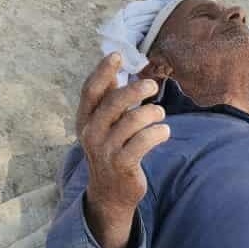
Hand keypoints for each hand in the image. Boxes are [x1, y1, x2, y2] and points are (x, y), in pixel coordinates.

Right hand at [76, 53, 168, 247]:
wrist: (111, 192)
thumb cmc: (111, 150)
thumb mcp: (104, 125)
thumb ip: (108, 99)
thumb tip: (116, 67)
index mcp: (85, 119)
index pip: (91, 91)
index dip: (103, 71)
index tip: (117, 55)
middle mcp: (91, 133)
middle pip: (113, 103)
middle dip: (135, 90)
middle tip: (152, 85)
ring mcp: (105, 150)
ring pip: (132, 121)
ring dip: (152, 113)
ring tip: (159, 114)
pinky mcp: (122, 164)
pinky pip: (143, 141)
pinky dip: (158, 133)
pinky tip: (164, 132)